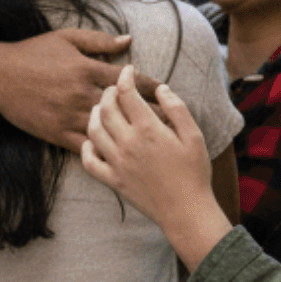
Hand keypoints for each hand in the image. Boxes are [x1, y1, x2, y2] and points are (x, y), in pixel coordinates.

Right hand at [0, 28, 163, 151]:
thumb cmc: (33, 52)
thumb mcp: (66, 38)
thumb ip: (99, 40)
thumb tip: (128, 40)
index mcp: (86, 69)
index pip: (128, 80)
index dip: (150, 86)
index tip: (167, 92)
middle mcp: (80, 94)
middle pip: (124, 109)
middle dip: (149, 116)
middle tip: (171, 125)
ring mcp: (68, 116)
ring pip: (107, 130)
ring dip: (130, 137)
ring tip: (152, 146)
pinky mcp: (55, 132)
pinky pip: (85, 145)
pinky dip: (103, 150)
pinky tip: (119, 157)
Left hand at [82, 67, 231, 268]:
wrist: (186, 211)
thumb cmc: (194, 172)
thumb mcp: (194, 136)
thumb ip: (177, 108)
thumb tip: (161, 88)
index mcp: (149, 129)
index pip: (127, 94)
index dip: (125, 77)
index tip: (127, 70)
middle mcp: (128, 143)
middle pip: (105, 108)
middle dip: (107, 92)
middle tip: (113, 88)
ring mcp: (117, 163)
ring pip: (93, 130)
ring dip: (94, 114)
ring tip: (101, 108)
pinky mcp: (112, 180)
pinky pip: (89, 161)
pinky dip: (86, 147)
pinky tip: (92, 140)